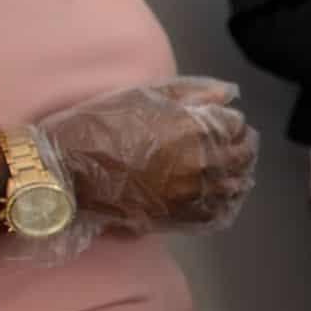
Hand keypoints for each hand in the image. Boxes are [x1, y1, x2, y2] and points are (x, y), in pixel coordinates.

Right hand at [34, 78, 258, 239]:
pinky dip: (226, 202)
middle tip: (235, 142)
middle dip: (242, 145)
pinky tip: (221, 195)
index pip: (235, 124)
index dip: (232, 121)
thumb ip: (191, 94)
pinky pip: (219, 213)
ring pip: (236, 185)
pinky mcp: (180, 217)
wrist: (67, 170)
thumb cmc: (101, 125)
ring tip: (230, 167)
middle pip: (242, 155)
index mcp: (195, 129)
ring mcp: (193, 195)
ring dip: (238, 173)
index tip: (225, 121)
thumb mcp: (144, 96)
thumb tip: (227, 95)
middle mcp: (201, 164)